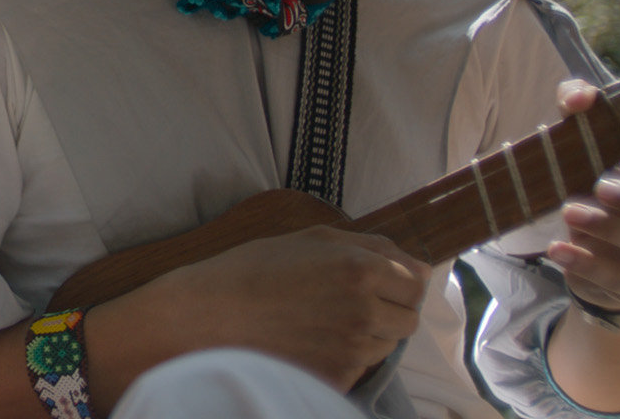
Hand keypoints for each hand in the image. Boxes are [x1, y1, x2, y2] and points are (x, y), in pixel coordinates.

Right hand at [105, 225, 430, 391]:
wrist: (202, 318)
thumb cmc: (249, 271)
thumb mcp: (308, 239)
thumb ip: (369, 246)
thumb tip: (416, 265)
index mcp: (360, 269)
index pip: (417, 283)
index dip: (398, 281)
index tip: (377, 281)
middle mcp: (364, 311)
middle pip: (408, 319)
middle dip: (387, 309)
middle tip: (344, 301)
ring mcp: (352, 350)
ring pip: (385, 345)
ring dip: (367, 334)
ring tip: (321, 321)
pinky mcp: (337, 379)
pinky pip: (359, 368)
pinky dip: (344, 358)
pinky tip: (309, 342)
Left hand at [550, 81, 619, 318]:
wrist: (594, 264)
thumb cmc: (593, 194)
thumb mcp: (583, 146)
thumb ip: (578, 106)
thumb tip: (581, 99)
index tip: (617, 166)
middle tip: (600, 187)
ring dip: (612, 230)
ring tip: (571, 212)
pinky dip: (590, 265)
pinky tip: (557, 249)